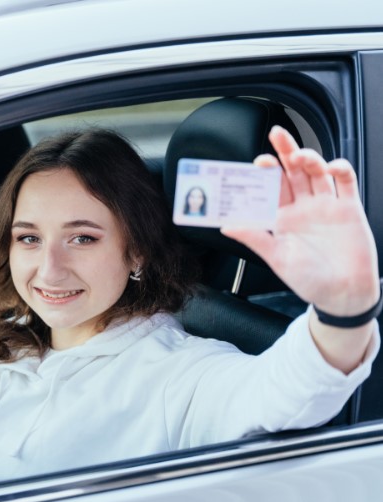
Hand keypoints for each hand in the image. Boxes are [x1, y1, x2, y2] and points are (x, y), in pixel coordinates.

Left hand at [222, 126, 379, 316]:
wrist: (343, 294)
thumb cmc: (308, 280)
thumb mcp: (277, 258)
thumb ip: (254, 238)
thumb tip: (225, 226)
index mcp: (281, 218)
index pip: (270, 188)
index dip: (263, 174)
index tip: (254, 163)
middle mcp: (303, 207)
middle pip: (292, 172)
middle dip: (284, 152)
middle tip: (276, 134)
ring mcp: (326, 206)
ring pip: (316, 172)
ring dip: (309, 159)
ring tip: (299, 154)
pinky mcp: (349, 209)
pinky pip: (345, 183)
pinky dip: (339, 170)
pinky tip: (331, 166)